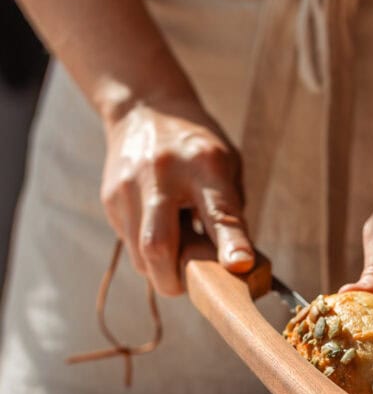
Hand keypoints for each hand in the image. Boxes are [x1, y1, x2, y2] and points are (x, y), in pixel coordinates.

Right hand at [100, 97, 253, 295]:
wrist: (144, 108)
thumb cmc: (197, 146)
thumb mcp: (227, 164)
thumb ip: (231, 211)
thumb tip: (239, 265)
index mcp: (204, 164)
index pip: (219, 211)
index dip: (230, 243)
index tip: (240, 267)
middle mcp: (162, 175)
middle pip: (159, 245)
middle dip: (175, 280)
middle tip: (192, 285)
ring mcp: (129, 187)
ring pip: (140, 255)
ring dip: (162, 270)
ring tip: (178, 255)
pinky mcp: (110, 198)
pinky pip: (130, 244)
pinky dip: (148, 254)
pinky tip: (161, 233)